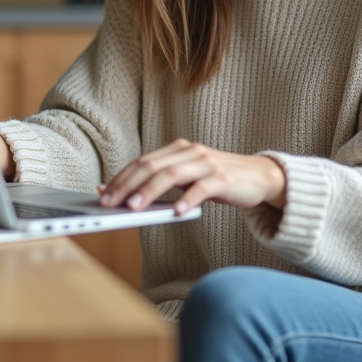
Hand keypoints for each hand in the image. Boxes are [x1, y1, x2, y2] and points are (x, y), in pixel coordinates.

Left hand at [97, 139, 286, 215]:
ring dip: (149, 192)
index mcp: (178, 149)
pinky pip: (201, 189)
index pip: (143, 162)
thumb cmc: (217, 180)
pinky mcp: (223, 179)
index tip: (102, 194)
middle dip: (127, 185)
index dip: (121, 177)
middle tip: (110, 203)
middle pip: (152, 166)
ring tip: (133, 208)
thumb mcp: (187, 178)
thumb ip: (161, 183)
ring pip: (172, 175)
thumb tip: (126, 196)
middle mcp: (190, 152)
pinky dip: (187, 200)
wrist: (259, 177)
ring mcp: (207, 164)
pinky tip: (175, 212)